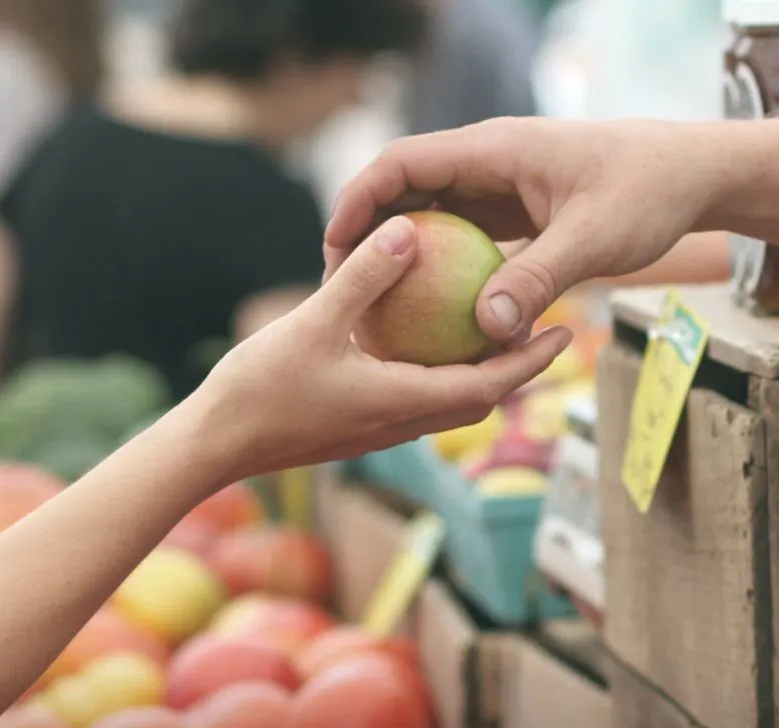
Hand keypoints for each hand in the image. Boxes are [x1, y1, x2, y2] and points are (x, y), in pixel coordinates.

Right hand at [193, 214, 572, 479]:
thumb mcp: (313, 323)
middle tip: (548, 328)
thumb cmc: (259, 389)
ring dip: (480, 372)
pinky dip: (437, 372)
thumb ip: (363, 278)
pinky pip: (415, 398)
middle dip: (518, 367)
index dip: (531, 360)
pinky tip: (425, 340)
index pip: (489, 386)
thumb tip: (408, 230)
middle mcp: (401, 424)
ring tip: (497, 330)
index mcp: (404, 403)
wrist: (213, 447)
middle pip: (479, 397)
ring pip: (448, 402)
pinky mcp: (358, 427)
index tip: (565, 333)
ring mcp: (379, 429)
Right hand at [324, 116, 723, 342]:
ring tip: (375, 306)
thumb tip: (486, 329)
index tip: (335, 248)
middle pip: (406, 189)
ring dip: (404, 254)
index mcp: (494, 150)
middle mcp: (489, 162)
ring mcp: (502, 187)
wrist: (692, 175)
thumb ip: (538, 280)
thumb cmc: (647, 194)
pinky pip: (466, 237)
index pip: (403, 163)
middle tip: (341, 288)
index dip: (359, 200)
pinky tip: (434, 316)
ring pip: (434, 215)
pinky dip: (444, 269)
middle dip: (369, 233)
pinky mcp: (518, 212)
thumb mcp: (593, 240)